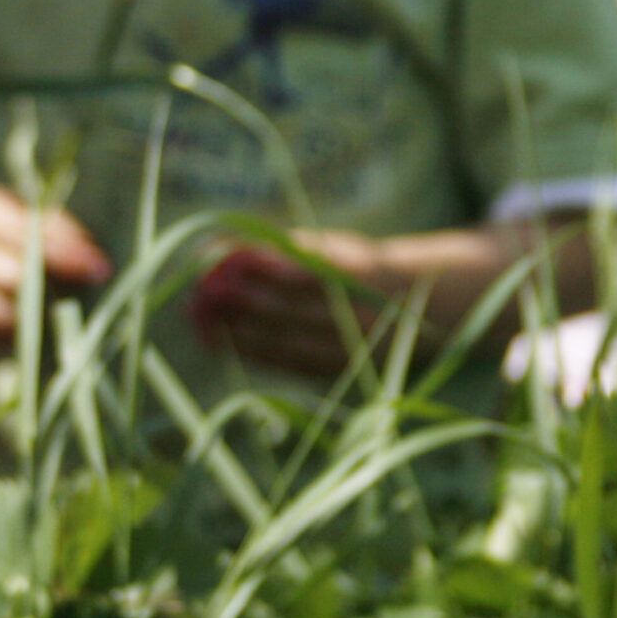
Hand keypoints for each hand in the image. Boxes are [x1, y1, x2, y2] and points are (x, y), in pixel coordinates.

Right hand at [0, 181, 111, 341]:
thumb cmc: (0, 229)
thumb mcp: (23, 215)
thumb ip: (58, 234)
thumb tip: (96, 266)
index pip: (26, 236)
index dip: (65, 255)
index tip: (99, 268)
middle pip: (11, 278)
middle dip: (54, 291)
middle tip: (87, 299)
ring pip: (0, 313)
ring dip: (37, 320)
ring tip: (64, 318)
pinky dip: (18, 336)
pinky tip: (39, 331)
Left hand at [189, 229, 380, 377]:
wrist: (414, 309)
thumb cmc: (353, 268)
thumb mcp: (329, 248)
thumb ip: (278, 248)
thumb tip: (215, 248)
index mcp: (357, 275)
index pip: (306, 272)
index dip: (264, 271)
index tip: (226, 264)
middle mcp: (355, 314)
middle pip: (293, 310)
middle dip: (244, 302)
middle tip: (204, 294)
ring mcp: (347, 346)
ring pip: (286, 342)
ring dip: (240, 333)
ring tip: (202, 320)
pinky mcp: (335, 369)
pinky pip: (288, 364)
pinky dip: (253, 353)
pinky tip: (221, 342)